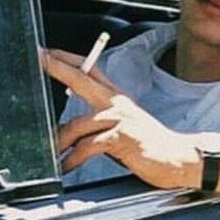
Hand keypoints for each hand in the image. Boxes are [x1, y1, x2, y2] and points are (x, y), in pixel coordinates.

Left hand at [41, 49, 199, 188]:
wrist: (178, 158)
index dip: (68, 60)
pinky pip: (87, 147)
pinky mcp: (121, 138)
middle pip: (82, 79)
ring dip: (60, 142)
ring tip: (52, 155)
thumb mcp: (126, 126)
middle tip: (41, 58)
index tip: (48, 53)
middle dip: (59, 67)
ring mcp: (120, 119)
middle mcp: (118, 103)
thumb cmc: (150, 146)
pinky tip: (67, 166)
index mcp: (118, 98)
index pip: (91, 71)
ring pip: (78, 124)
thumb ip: (101, 121)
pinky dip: (73, 159)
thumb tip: (70, 128)